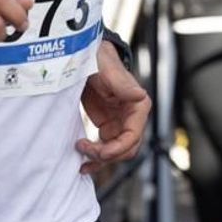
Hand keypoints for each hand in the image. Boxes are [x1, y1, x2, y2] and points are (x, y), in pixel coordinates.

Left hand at [78, 39, 150, 172]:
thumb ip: (123, 85)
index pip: (133, 137)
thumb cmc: (99, 59)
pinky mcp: (108, 126)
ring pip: (116, 153)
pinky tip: (83, 165)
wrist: (86, 56)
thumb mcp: (108, 71)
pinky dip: (96, 158)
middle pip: (126, 149)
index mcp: (138, 105)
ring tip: (81, 161)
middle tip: (84, 149)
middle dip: (106, 155)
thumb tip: (140, 96)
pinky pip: (106, 148)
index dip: (116, 149)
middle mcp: (132, 117)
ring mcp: (120, 123)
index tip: (97, 150)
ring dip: (100, 160)